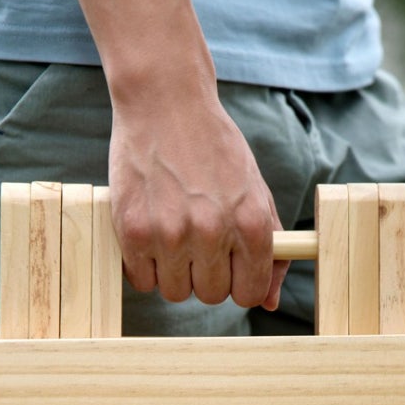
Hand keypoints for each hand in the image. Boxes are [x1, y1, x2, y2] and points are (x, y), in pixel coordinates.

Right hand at [109, 91, 288, 309]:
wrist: (166, 104)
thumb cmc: (216, 151)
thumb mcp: (256, 194)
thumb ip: (271, 249)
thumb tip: (270, 301)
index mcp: (251, 225)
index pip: (249, 293)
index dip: (238, 285)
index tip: (228, 270)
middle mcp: (213, 232)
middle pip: (211, 296)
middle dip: (205, 276)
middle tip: (197, 244)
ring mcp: (171, 233)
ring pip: (175, 293)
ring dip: (174, 273)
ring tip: (173, 236)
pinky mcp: (133, 230)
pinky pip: (142, 281)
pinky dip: (145, 266)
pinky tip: (151, 235)